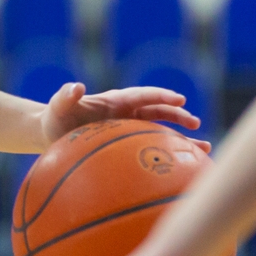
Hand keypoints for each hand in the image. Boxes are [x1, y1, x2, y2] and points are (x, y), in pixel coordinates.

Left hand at [40, 82, 207, 148]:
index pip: (142, 96)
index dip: (160, 96)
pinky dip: (169, 156)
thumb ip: (64, 96)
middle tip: (195, 123)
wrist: (51, 135)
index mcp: (115, 102)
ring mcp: (129, 130)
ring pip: (161, 131)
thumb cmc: (54, 119)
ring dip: (182, 138)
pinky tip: (185, 168)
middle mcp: (126, 114)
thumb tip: (76, 87)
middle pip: (158, 112)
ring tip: (205, 147)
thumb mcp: (57, 107)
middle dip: (178, 116)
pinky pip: (151, 150)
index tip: (179, 99)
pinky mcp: (127, 146)